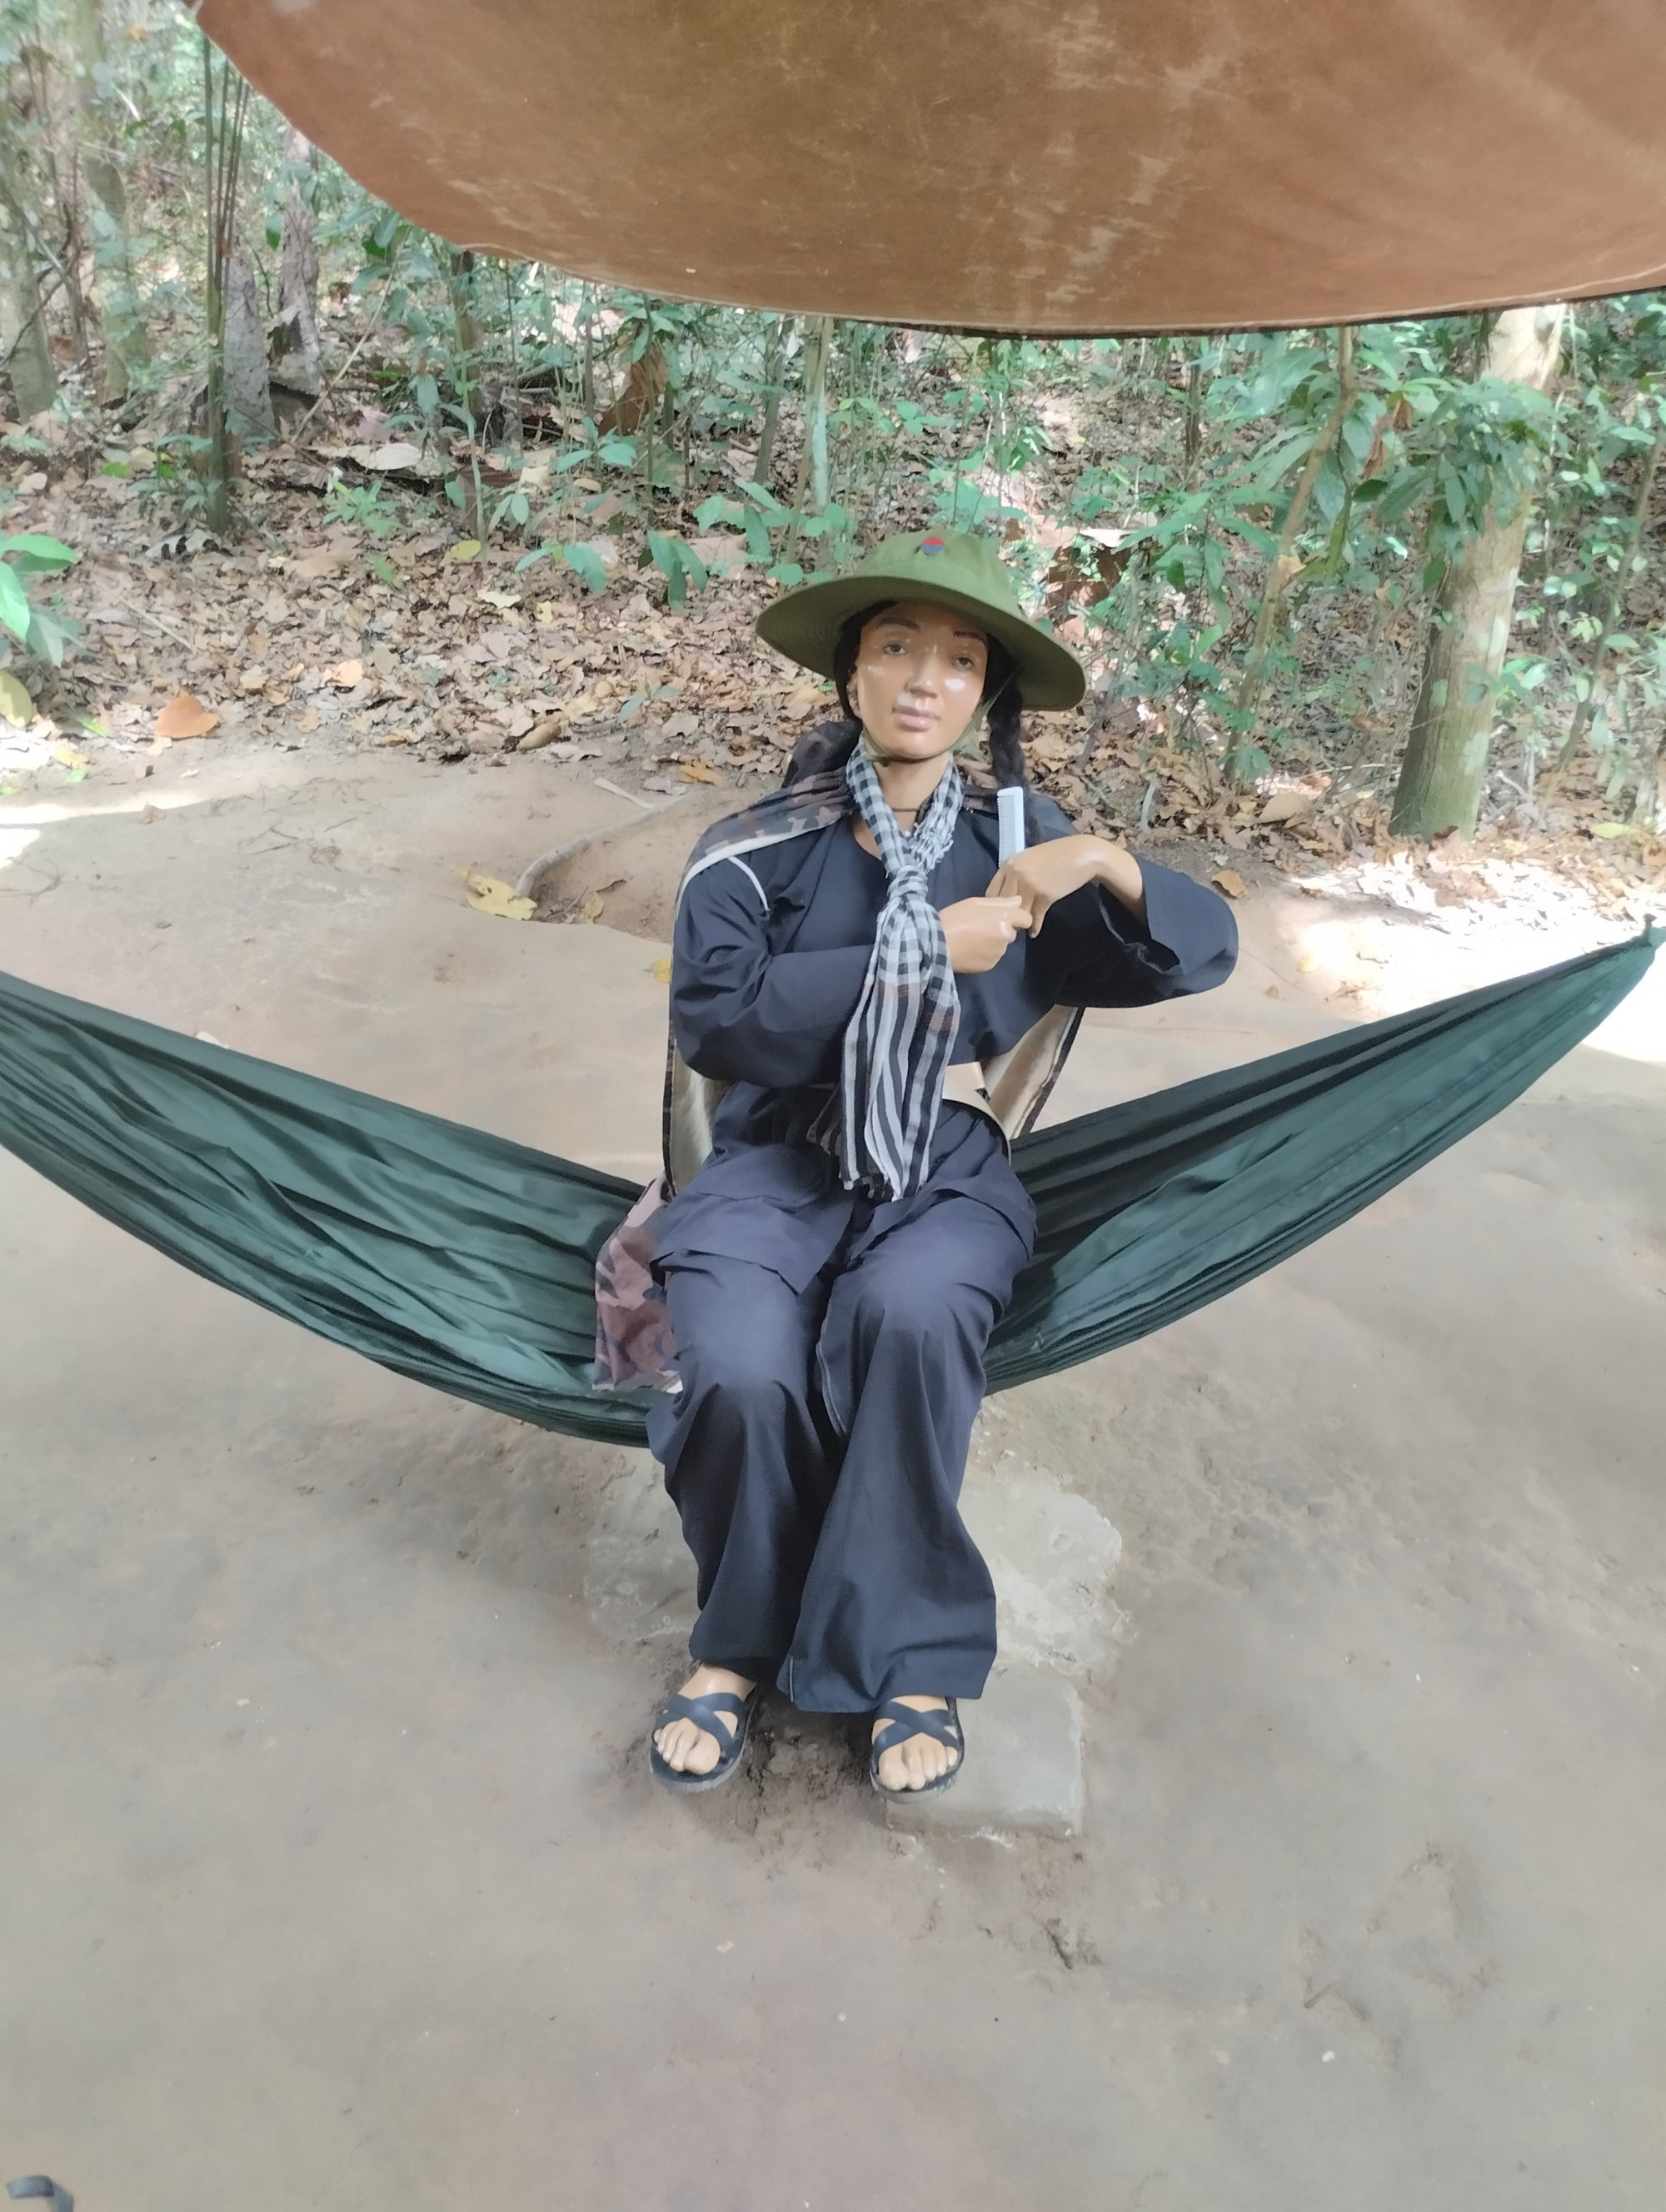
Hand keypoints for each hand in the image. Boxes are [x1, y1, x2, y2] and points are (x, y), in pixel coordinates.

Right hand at [938, 895, 1032, 973]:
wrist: (936, 943)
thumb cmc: (954, 917)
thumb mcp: (976, 902)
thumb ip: (1000, 902)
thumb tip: (1018, 901)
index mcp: (1005, 916)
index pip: (1026, 919)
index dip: (1018, 918)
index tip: (1006, 918)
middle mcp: (1006, 935)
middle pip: (1012, 932)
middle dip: (1001, 930)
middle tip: (981, 928)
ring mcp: (999, 952)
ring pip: (1001, 946)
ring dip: (993, 943)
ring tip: (972, 940)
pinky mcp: (990, 965)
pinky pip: (992, 958)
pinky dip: (985, 955)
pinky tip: (970, 951)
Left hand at [987, 834, 1145, 933]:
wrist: (1082, 854)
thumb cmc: (1056, 856)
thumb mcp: (1029, 860)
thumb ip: (1015, 875)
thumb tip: (1006, 900)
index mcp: (1008, 864)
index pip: (991, 892)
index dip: (995, 907)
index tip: (1000, 915)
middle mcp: (1015, 873)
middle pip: (1002, 904)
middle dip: (1005, 917)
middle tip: (1010, 926)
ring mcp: (1029, 884)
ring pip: (1017, 912)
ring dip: (1020, 923)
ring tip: (1023, 928)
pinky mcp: (1044, 895)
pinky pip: (1034, 917)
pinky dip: (1034, 927)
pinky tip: (1034, 932)